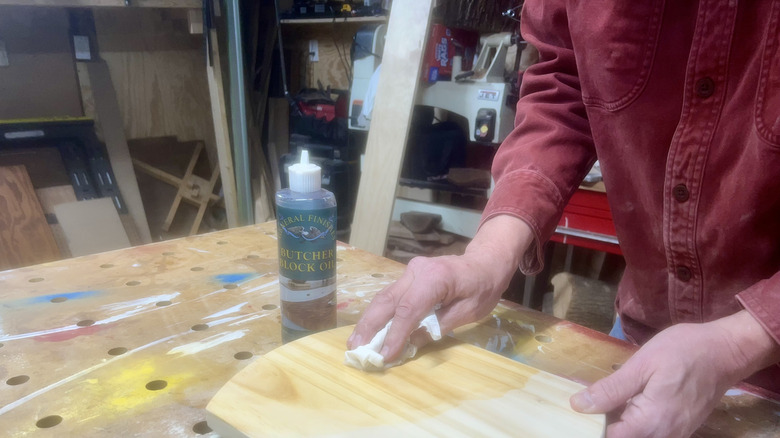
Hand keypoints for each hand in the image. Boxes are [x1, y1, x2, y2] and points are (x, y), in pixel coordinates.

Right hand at [348, 216, 533, 362]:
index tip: (384, 355)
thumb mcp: (468, 312)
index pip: (408, 309)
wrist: (485, 262)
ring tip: (355, 342)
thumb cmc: (483, 288)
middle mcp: (417, 270)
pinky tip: (370, 329)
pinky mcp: (409, 275)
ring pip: (384, 297)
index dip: (395, 334)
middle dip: (369, 326)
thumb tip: (409, 343)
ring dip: (369, 320)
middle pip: (387, 301)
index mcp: (435, 278)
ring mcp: (410, 271)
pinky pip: (391, 295)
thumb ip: (438, 326)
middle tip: (355, 348)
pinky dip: (380, 313)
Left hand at [570, 311, 779, 437]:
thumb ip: (611, 390)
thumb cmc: (684, 351)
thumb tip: (578, 405)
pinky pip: (652, 432)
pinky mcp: (680, 428)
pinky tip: (627, 401)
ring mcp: (675, 434)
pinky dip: (636, 421)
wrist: (726, 351)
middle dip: (606, 424)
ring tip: (608, 399)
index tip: (578, 411)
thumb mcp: (642, 364)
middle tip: (592, 402)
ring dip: (621, 423)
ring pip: (638, 436)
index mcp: (651, 423)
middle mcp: (665, 436)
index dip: (592, 427)